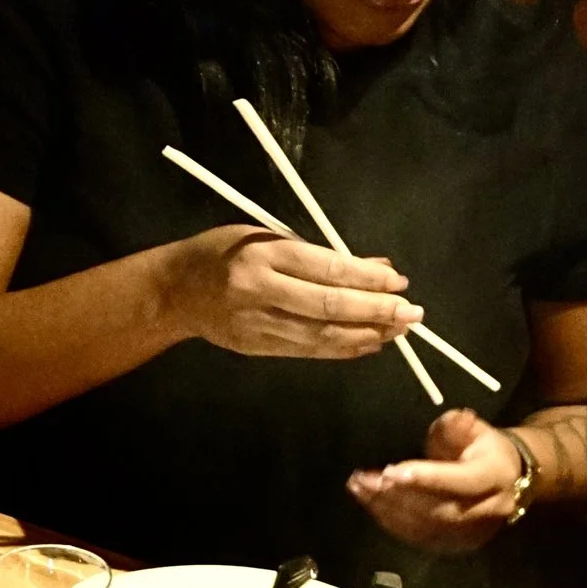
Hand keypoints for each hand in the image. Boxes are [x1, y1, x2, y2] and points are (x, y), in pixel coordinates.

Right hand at [160, 221, 419, 362]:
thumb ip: (321, 254)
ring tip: (398, 331)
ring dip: (366, 335)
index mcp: (264, 254)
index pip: (328, 270)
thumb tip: (378, 269)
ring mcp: (258, 323)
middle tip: (411, 314)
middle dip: (376, 312)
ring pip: (322, 335)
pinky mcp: (257, 347)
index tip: (400, 284)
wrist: (175, 290)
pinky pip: (308, 350)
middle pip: (329, 307)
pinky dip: (343, 348)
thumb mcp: (269, 237)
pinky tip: (368, 343)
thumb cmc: (225, 251)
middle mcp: (260, 290)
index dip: (367, 280)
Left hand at [346, 409, 525, 552]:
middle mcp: (489, 509)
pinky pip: (421, 539)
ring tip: (359, 489)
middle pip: (440, 510)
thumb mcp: (475, 430)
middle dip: (398, 496)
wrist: (509, 479)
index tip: (390, 472)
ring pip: (427, 528)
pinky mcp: (457, 544)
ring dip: (388, 510)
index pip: (461, 481)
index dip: (427, 478)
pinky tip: (371, 506)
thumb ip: (459, 426)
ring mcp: (474, 532)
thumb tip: (455, 419)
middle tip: (364, 481)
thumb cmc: (484, 448)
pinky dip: (393, 523)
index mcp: (496, 476)